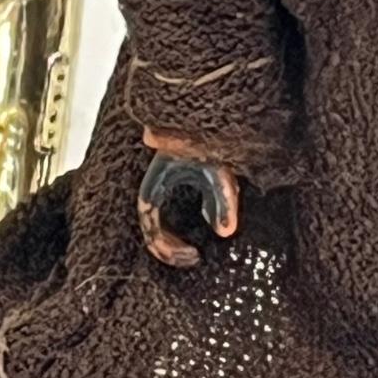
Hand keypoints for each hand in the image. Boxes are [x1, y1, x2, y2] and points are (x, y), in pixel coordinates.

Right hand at [138, 137, 239, 268]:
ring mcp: (160, 189)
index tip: (194, 255)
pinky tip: (202, 226)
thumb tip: (226, 232)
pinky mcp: (171, 185)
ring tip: (196, 251)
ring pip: (157, 225)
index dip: (169, 249)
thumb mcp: (217, 173)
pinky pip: (168, 215)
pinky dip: (180, 228)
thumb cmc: (204, 141)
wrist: (199, 119)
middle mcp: (152, 191)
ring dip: (174, 241)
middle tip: (194, 258)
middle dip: (170, 251)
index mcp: (153, 189)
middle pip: (151, 232)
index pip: (151, 231)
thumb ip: (223, 201)